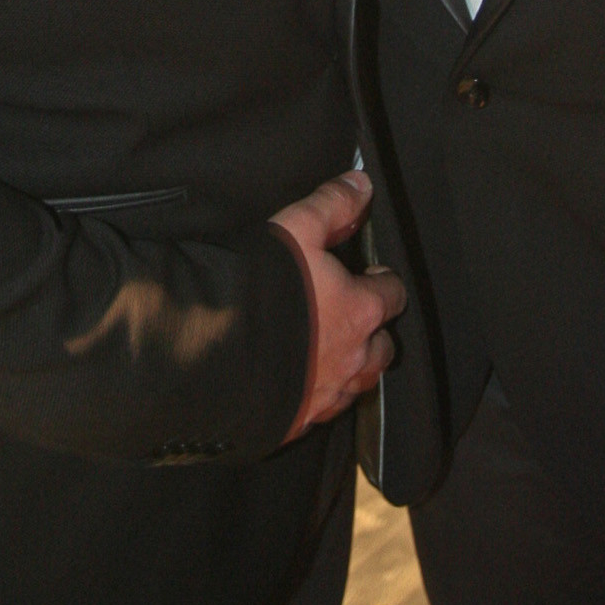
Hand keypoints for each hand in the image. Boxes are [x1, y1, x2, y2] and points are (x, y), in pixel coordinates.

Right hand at [271, 170, 405, 441]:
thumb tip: (363, 184)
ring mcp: (327, 395)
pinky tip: (300, 380)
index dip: (383, 282)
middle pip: (383, 349)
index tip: (371, 275)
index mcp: (359, 311)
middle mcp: (352, 358)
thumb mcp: (296, 228)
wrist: (212, 352)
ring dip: (351, 365)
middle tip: (352, 315)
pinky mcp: (298, 420)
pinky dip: (319, 393)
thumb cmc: (262, 286)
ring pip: (357, 383)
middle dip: (374, 332)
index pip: (392, 295)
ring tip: (331, 349)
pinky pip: (322, 409)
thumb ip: (332, 205)